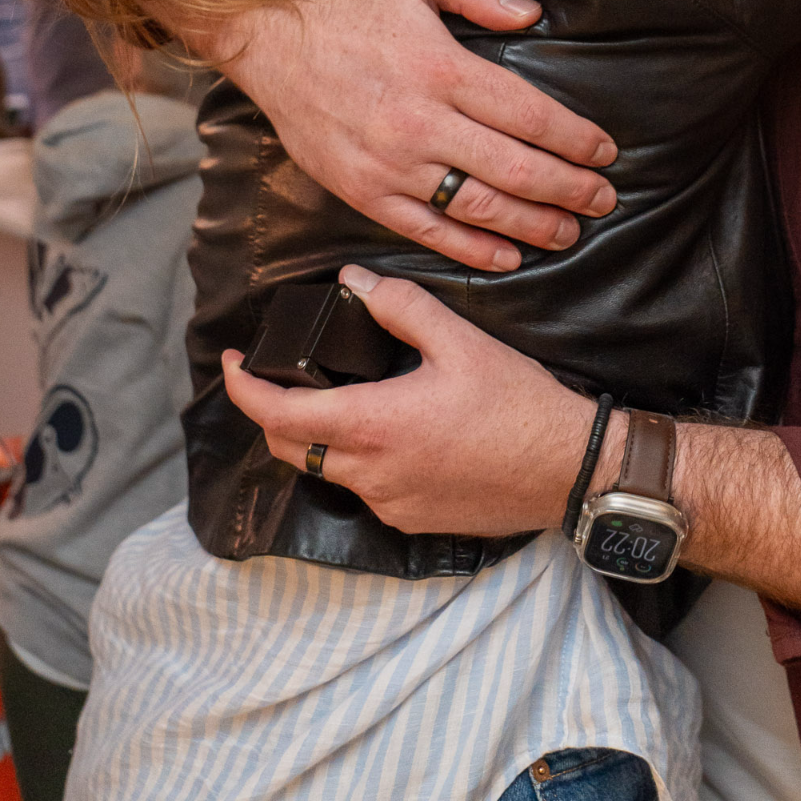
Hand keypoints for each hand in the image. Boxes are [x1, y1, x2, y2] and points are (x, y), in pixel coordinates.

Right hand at [210, 0, 617, 271]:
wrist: (267, 42)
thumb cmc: (347, 8)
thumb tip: (534, 13)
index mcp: (441, 69)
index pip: (529, 114)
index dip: (575, 139)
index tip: (605, 151)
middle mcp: (420, 123)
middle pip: (515, 169)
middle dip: (570, 189)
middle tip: (604, 198)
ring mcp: (391, 165)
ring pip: (479, 208)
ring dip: (534, 225)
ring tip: (571, 230)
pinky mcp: (364, 193)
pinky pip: (428, 232)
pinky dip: (474, 250)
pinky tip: (508, 257)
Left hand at [222, 267, 609, 535]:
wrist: (568, 470)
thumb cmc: (518, 405)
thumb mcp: (460, 341)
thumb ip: (400, 306)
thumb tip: (354, 280)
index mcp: (372, 424)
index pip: (276, 414)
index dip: (242, 388)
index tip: (233, 363)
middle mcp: (371, 472)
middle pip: (289, 448)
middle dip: (272, 412)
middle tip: (281, 378)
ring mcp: (390, 502)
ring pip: (325, 471)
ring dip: (317, 437)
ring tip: (336, 398)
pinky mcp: (412, 519)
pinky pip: (363, 490)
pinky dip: (356, 461)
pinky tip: (386, 433)